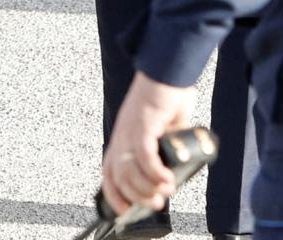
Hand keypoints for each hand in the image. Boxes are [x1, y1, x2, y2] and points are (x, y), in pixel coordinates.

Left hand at [101, 73, 197, 216]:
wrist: (169, 71)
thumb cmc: (167, 98)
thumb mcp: (164, 131)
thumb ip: (164, 150)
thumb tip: (173, 170)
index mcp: (123, 138)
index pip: (109, 173)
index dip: (114, 195)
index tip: (126, 211)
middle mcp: (122, 136)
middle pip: (118, 177)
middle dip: (137, 197)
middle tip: (156, 204)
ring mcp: (130, 130)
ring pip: (129, 171)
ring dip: (148, 187)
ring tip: (165, 191)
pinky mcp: (143, 124)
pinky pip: (144, 156)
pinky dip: (155, 173)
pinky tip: (167, 180)